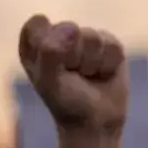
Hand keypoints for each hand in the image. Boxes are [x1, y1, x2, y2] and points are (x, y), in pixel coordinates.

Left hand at [18, 16, 128, 147]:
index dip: (47, 47)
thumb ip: (50, 52)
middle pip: (67, 28)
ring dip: (92, 63)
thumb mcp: (48, 81)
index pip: (37, 25)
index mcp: (35, 41)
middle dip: (72, 57)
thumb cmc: (66, 102)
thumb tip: (72, 29)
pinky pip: (112, 45)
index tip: (52, 68)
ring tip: (89, 75)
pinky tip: (104, 73)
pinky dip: (108, 64)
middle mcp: (59, 34)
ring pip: (92, 37)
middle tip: (73, 75)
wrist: (96, 122)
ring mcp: (85, 36)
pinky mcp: (108, 43)